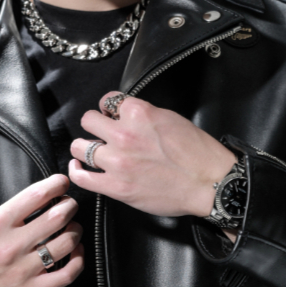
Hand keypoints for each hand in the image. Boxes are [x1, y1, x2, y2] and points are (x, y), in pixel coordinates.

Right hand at [0, 174, 83, 286]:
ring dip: (75, 230)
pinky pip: (67, 273)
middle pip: (58, 216)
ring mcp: (23, 270)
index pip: (36, 195)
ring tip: (72, 227)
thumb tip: (39, 199)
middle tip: (69, 205)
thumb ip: (8, 212)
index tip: (62, 183)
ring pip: (67, 243)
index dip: (56, 184)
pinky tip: (76, 251)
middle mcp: (11, 245)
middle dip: (70, 205)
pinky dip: (78, 259)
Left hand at [68, 92, 237, 218]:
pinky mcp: (116, 186)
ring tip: (91, 152)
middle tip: (102, 134)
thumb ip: (143, 115)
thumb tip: (126, 116)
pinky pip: (81, 176)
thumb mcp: (170, 118)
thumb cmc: (197, 153)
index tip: (111, 117)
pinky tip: (79, 167)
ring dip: (85, 148)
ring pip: (79, 146)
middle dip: (94, 126)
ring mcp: (117, 161)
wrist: (209, 184)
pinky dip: (76, 170)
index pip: (107, 101)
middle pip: (88, 120)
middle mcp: (124, 134)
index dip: (109, 110)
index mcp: (139, 113)